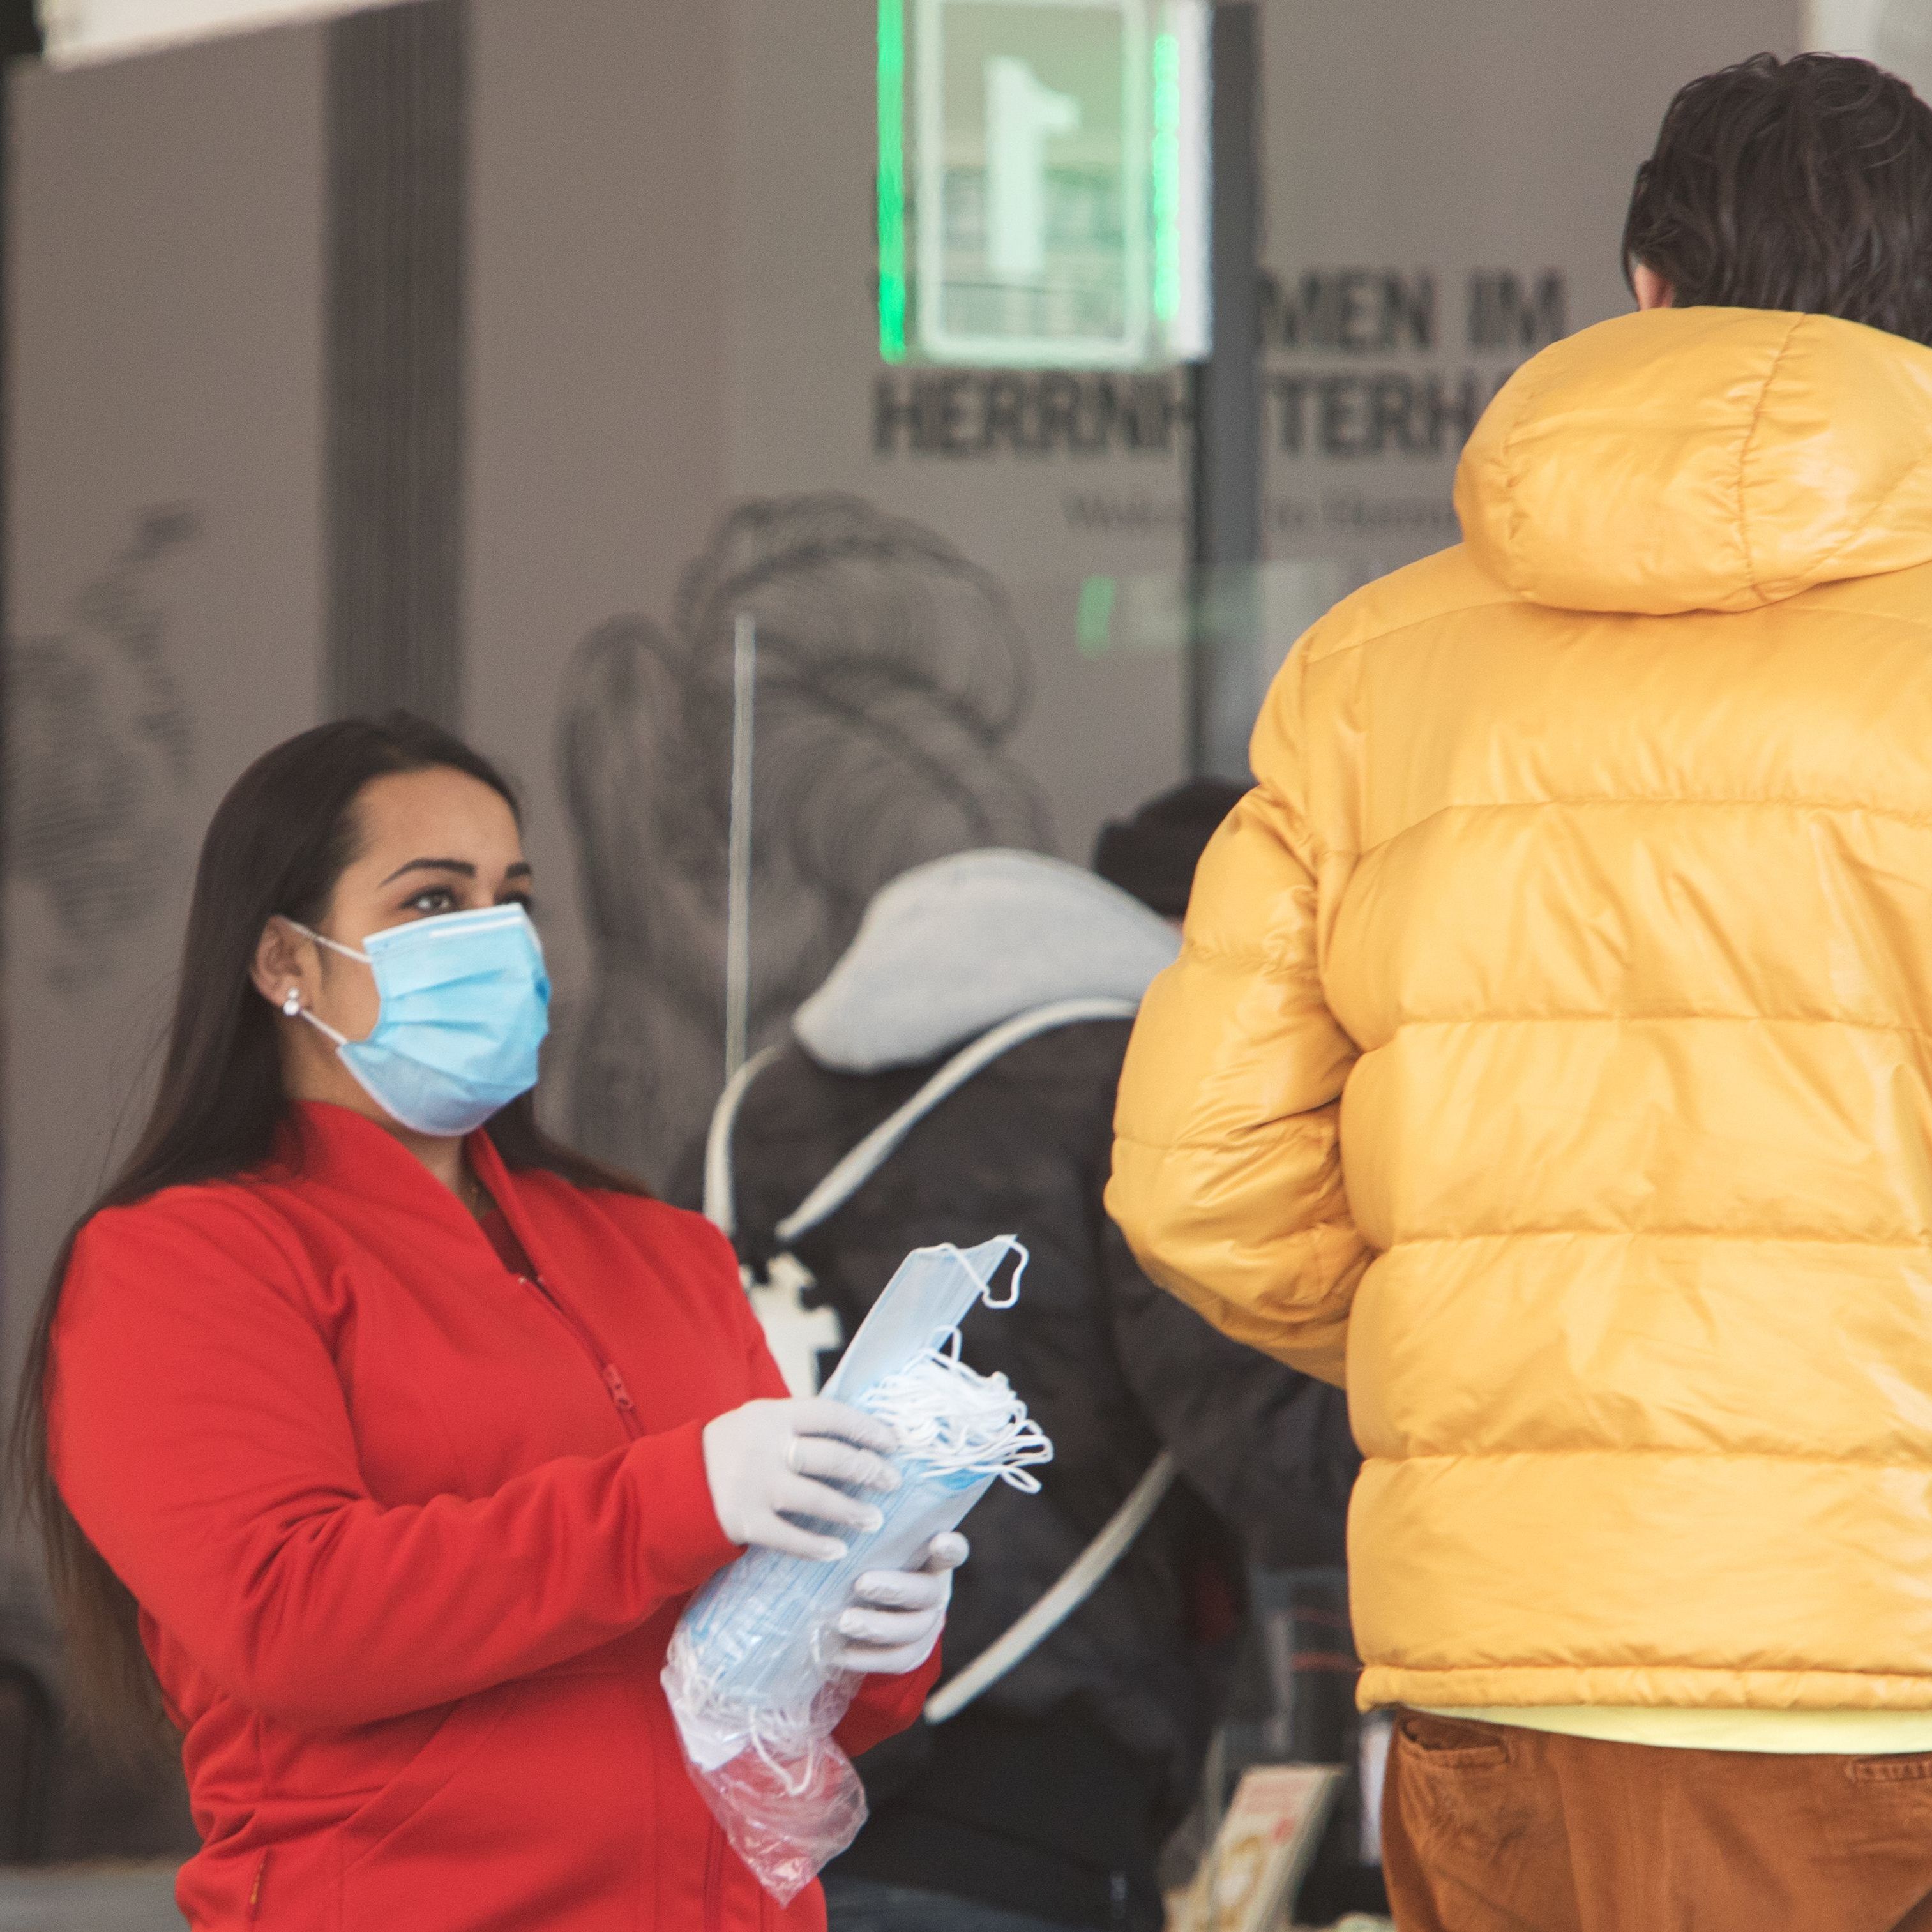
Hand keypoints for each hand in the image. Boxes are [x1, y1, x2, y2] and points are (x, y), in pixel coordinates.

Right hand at [701, 1397, 899, 1561]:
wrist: (672, 1484)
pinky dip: (816, 1546)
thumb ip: (796, 1424)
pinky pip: (789, 1537)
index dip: (866, 1428)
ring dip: (851, 1511)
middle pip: (831, 1457)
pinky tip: (837, 1551)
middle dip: (868, 1470)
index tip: (893, 1443)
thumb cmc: (728, 1449)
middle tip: (892, 1482)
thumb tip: (856, 1433)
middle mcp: (766, 1447)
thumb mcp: (757, 1421)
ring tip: (874, 1520)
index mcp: (772, 1415)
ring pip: (816, 1498)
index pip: (830, 1415)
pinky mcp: (744, 1521)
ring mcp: (755, 1485)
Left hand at [826, 1531, 968, 1673]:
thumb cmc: (876, 1563)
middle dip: (893, 1589)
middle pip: (925, 1593)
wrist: (880, 1610)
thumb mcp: (881, 1546)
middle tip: (861, 1583)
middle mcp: (936, 1593)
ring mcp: (927, 1627)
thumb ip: (875, 1533)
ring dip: (876, 1627)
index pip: (954, 1552)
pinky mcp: (913, 1655)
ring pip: (910, 1631)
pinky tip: (837, 1650)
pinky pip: (893, 1661)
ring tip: (843, 1621)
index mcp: (934, 1561)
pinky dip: (864, 1657)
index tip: (939, 1540)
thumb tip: (845, 1502)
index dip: (950, 1548)